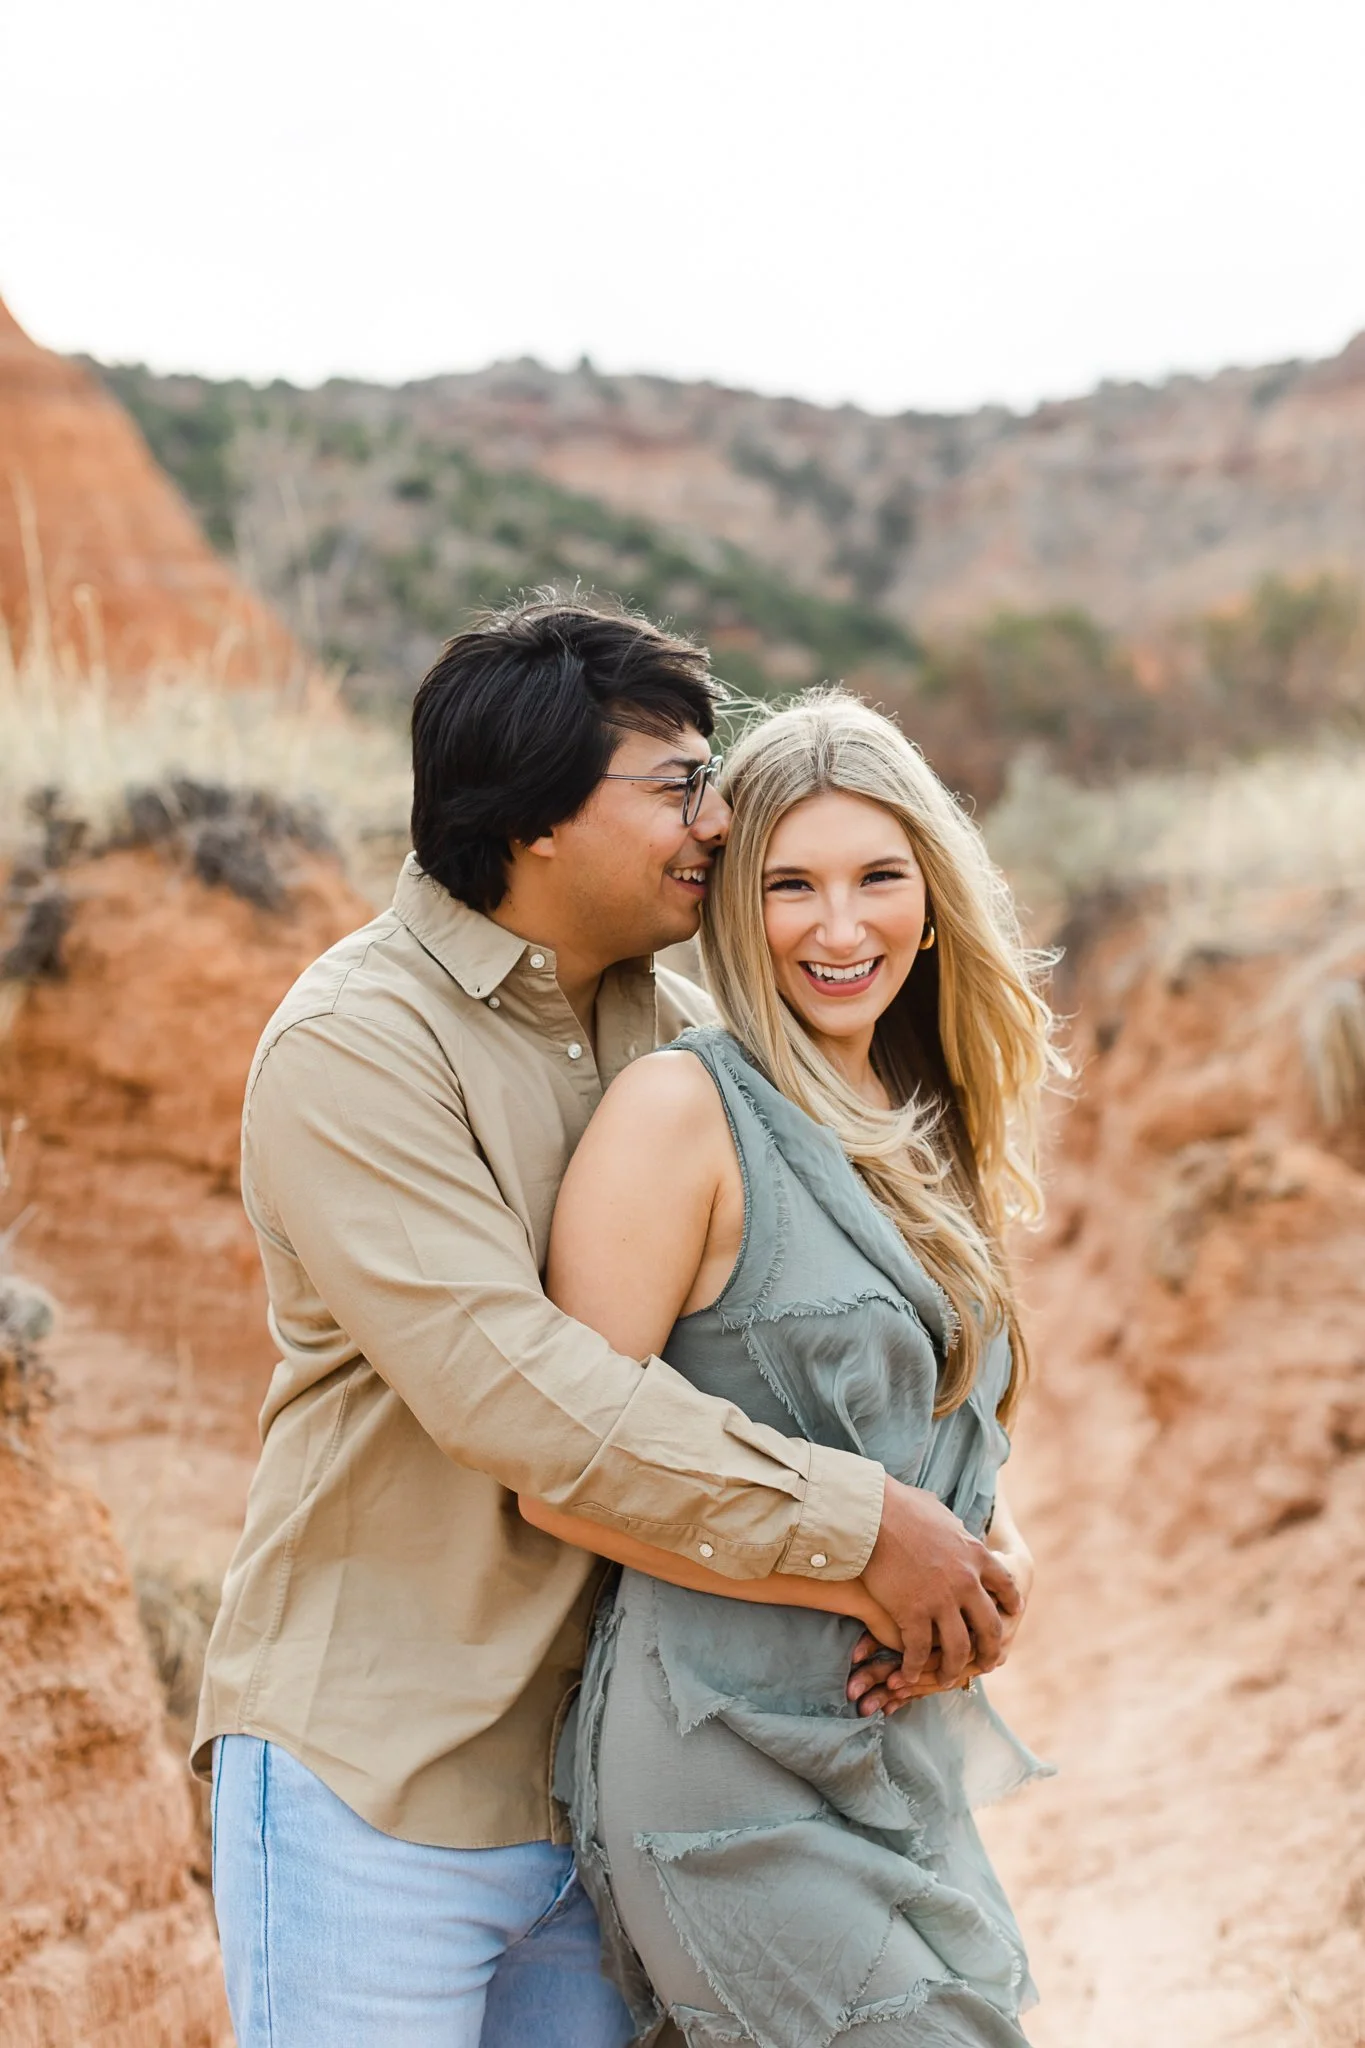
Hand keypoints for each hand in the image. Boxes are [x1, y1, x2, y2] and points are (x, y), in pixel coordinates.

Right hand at [852, 1478, 1021, 1710]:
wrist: (872, 1514)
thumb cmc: (900, 1505)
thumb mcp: (941, 1513)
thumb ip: (953, 1528)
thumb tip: (954, 1525)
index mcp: (976, 1555)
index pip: (1006, 1585)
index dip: (1010, 1603)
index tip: (1012, 1613)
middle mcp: (966, 1582)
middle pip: (990, 1627)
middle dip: (990, 1650)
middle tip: (987, 1663)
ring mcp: (941, 1601)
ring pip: (958, 1648)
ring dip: (954, 1668)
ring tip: (948, 1678)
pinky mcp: (913, 1613)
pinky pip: (919, 1650)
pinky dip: (915, 1666)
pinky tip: (909, 1673)